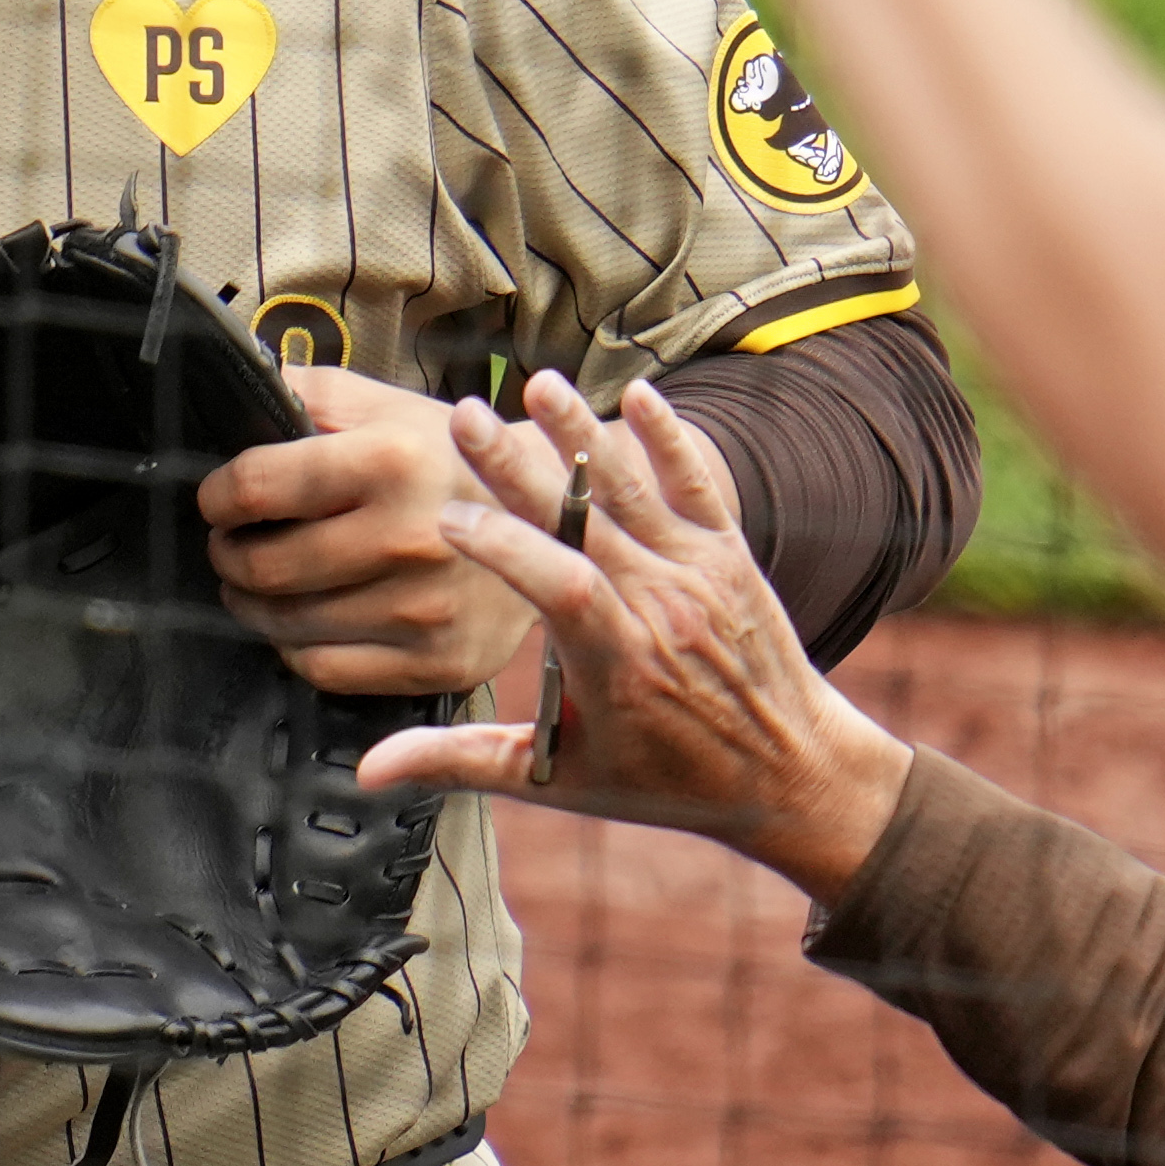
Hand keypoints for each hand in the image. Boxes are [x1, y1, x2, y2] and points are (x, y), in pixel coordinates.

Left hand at [202, 368, 555, 696]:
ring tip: (257, 582)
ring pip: (285, 623)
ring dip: (252, 604)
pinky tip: (300, 622)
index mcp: (393, 461)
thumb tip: (242, 391)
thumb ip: (312, 395)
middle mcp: (409, 538)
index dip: (218, 495)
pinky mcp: (436, 661)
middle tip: (231, 544)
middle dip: (228, 554)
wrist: (553, 526)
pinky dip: (294, 647)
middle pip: (262, 566)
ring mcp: (424, 609)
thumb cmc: (452, 463)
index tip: (218, 499)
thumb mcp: (389, 408)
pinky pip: (324, 669)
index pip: (256, 487)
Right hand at [352, 371, 914, 898]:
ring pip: (634, 491)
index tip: (446, 517)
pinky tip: (640, 393)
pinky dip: (671, 440)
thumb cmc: (669, 781)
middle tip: (464, 416)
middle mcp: (662, 608)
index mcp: (618, 663)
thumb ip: (463, 763)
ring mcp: (700, 574)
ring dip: (583, 433)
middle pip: (583, 523)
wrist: (795, 773)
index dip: (502, 547)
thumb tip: (369, 771)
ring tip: (536, 384)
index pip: (557, 585)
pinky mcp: (730, 555)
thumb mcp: (560, 780)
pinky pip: (699, 485)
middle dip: (518, 468)